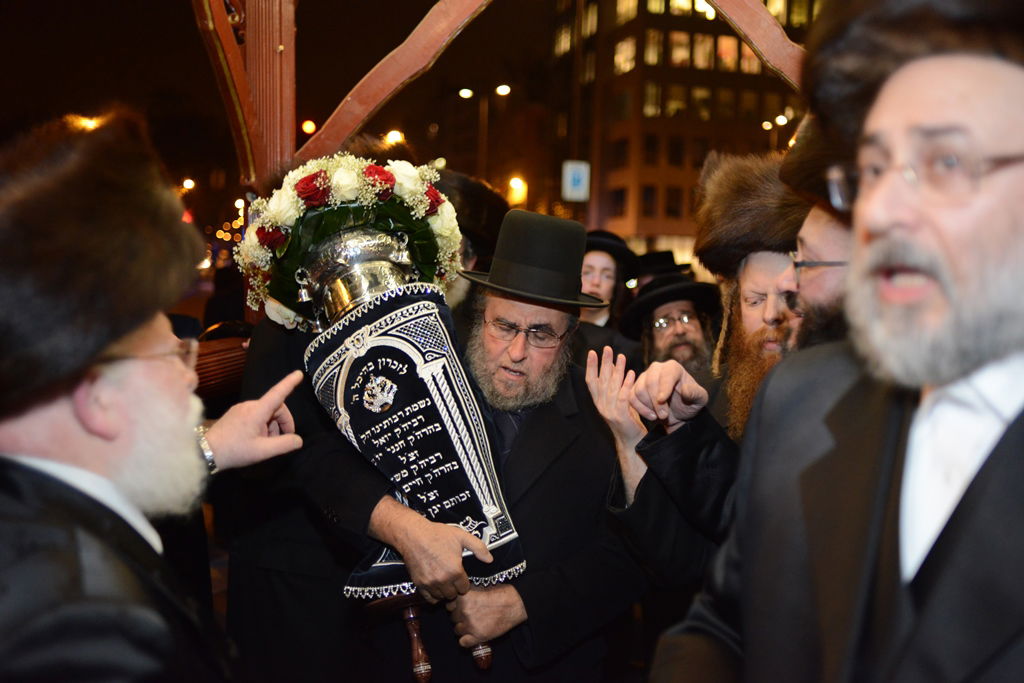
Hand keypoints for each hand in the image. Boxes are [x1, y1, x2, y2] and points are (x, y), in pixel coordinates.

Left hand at [204, 370, 303, 469]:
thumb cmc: (235, 450)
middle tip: (283, 440)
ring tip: (266, 443)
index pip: (277, 393)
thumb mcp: (262, 451)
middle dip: (283, 422)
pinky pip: (256, 415)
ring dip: (272, 426)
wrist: (206, 452)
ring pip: (267, 413)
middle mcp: (249, 405)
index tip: (299, 373)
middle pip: (276, 407)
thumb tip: (298, 440)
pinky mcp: (235, 413)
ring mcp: (241, 408)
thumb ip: (284, 444)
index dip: (289, 383)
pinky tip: (257, 439)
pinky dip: (263, 425)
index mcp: (257, 411)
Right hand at [368, 497, 492, 603]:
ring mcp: (430, 584)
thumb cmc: (438, 534)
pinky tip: (435, 586)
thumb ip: (479, 548)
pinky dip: (434, 596)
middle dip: (455, 588)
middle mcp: (443, 581)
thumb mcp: (461, 536)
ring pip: (442, 598)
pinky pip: (430, 599)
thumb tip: (490, 560)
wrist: (413, 535)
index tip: (461, 576)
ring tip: (444, 582)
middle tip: (452, 579)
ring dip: (445, 592)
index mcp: (455, 571)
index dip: (464, 582)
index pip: (464, 588)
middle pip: (453, 595)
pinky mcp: (419, 584)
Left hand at [446, 585, 526, 646]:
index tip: (463, 606)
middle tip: (472, 615)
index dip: (456, 606)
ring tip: (474, 624)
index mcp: (463, 598)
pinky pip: (462, 642)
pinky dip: (467, 640)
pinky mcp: (478, 636)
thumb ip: (465, 593)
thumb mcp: (479, 587)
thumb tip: (455, 596)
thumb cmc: (500, 593)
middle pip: (452, 618)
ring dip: (463, 628)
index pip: (449, 605)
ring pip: (457, 630)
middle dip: (460, 617)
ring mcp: (470, 625)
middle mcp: (464, 611)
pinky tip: (473, 635)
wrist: (515, 604)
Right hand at [585, 347, 645, 450]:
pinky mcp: (620, 416)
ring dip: (617, 370)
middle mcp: (601, 406)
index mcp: (598, 402)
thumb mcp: (618, 400)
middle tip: (607, 348)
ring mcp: (610, 412)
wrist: (632, 442)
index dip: (590, 367)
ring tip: (621, 356)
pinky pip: (623, 397)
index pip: (591, 381)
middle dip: (603, 363)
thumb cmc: (627, 420)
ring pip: (612, 387)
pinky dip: (626, 385)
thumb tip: (612, 365)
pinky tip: (631, 373)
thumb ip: (614, 385)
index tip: (592, 352)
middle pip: (601, 381)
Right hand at [630, 361, 707, 433]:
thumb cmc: (690, 403)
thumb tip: (685, 390)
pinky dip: (640, 409)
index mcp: (673, 367)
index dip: (663, 387)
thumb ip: (695, 393)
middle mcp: (657, 368)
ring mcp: (644, 377)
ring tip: (661, 416)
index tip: (662, 400)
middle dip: (656, 402)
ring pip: (639, 390)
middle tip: (664, 415)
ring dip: (648, 406)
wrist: (679, 413)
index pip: (666, 374)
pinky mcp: (635, 387)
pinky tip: (652, 416)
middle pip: (650, 382)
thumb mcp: (700, 400)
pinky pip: (631, 397)